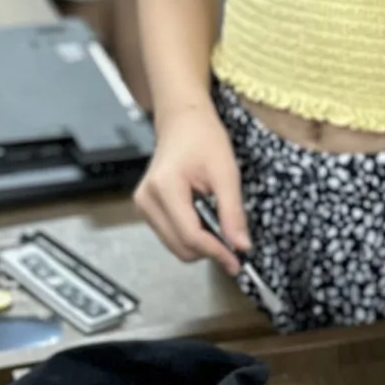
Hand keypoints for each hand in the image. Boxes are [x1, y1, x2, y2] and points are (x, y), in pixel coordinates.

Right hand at [134, 102, 247, 272]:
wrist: (183, 121)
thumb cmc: (204, 139)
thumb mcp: (226, 173)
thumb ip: (232, 212)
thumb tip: (241, 247)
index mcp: (164, 188)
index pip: (191, 236)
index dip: (216, 252)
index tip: (238, 262)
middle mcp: (147, 200)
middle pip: (181, 246)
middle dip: (209, 249)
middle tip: (232, 238)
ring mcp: (143, 206)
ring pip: (176, 246)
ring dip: (201, 244)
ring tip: (216, 219)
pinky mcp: (146, 209)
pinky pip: (172, 236)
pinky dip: (192, 236)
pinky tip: (203, 217)